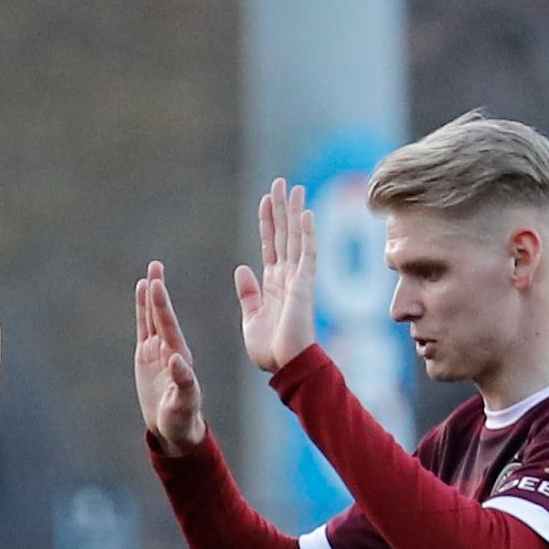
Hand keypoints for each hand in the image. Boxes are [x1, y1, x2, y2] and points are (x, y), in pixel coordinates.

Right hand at [132, 266, 207, 456]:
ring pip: (152, 318)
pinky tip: (142, 293)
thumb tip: (177, 360)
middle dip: (158, 292)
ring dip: (151, 297)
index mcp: (180, 357)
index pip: (168, 326)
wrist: (175, 428)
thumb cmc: (183, 419)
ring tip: (150, 274)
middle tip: (155, 266)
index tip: (155, 285)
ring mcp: (158, 351)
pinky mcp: (147, 356)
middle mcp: (170, 349)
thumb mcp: (184, 404)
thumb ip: (184, 383)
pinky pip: (144, 329)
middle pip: (161, 315)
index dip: (161, 305)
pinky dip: (142, 311)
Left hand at [234, 178, 317, 375]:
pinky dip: (306, 233)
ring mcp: (298, 279)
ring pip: (295, 237)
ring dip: (293, 212)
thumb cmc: (270, 350)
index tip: (266, 200)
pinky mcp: (304, 285)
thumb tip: (242, 269)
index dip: (267, 222)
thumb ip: (248, 293)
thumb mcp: (250, 318)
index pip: (270, 245)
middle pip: (284, 235)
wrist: (285, 366)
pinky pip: (306, 254)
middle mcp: (288, 277)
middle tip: (281, 182)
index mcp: (273, 285)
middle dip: (281, 208)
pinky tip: (305, 213)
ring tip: (292, 187)